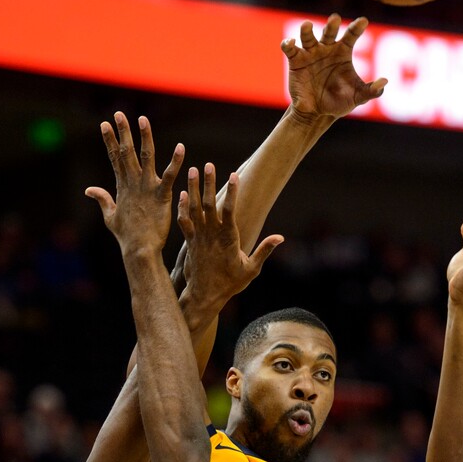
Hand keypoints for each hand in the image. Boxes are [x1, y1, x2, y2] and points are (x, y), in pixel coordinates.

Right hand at [85, 112, 184, 255]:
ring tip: (143, 119)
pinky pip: (169, 175)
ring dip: (144, 137)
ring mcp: (147, 188)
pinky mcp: (162, 195)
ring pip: (146, 157)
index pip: (114, 158)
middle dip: (122, 132)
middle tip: (118, 114)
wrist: (139, 250)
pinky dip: (175, 161)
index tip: (104, 124)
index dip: (110, 140)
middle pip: (126, 152)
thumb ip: (102, 199)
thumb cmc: (127, 236)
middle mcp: (133, 183)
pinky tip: (180, 147)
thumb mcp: (110, 216)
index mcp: (122, 186)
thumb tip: (89, 189)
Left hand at [177, 163, 282, 310]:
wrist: (204, 296)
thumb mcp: (251, 270)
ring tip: (191, 169)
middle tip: (209, 164)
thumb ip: (264, 251)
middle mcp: (211, 235)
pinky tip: (181, 193)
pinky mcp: (190, 242)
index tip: (234, 175)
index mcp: (228, 239)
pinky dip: (182, 207)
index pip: (230, 211)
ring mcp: (199, 237)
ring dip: (193, 189)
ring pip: (194, 209)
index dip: (232, 192)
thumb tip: (281, 237)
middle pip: (209, 204)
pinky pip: (184, 221)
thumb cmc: (230, 284)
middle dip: (209, 183)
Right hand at [281, 14, 386, 120]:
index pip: (351, 35)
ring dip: (306, 30)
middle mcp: (327, 48)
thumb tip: (385, 82)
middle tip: (335, 19)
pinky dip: (288, 44)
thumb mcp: (357, 97)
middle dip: (331, 25)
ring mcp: (310, 53)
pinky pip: (291, 49)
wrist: (316, 113)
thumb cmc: (339, 102)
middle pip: (329, 32)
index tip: (363, 21)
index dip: (357, 28)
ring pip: (308, 37)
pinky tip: (290, 43)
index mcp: (343, 52)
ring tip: (306, 25)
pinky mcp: (296, 61)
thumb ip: (371, 90)